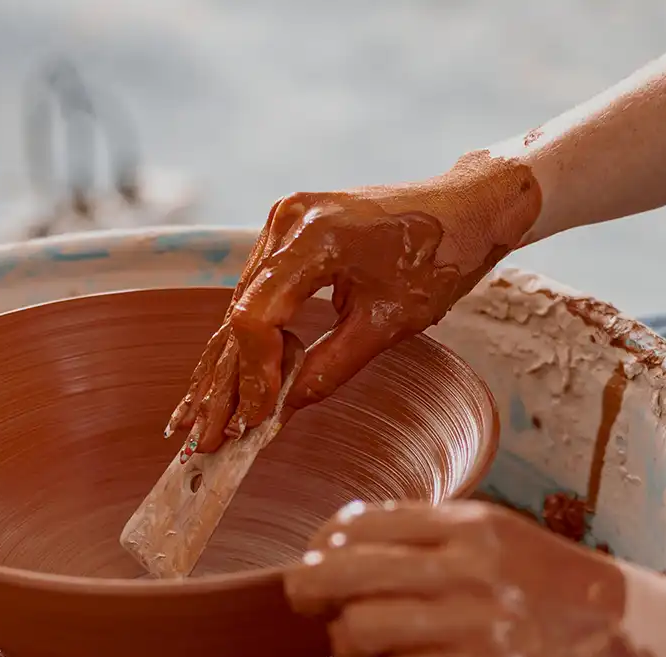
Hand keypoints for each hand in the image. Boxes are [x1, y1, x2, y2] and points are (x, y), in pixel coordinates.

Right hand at [167, 152, 540, 453]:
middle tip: (204, 440)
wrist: (465, 208)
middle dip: (224, 383)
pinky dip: (243, 341)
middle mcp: (286, 222)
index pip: (258, 316)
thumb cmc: (440, 257)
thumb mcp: (390, 323)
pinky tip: (220, 380)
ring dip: (224, 368)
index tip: (256, 420)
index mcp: (314, 235)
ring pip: (240, 308)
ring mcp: (282, 224)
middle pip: (239, 314)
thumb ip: (332, 366)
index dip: (253, 374)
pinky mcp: (287, 235)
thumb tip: (283, 411)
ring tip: (200, 422)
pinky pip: (256, 295)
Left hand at [284, 500, 665, 656]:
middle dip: (311, 590)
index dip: (322, 544)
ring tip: (367, 647)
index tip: (317, 559)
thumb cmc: (566, 590)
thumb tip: (346, 540)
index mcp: (469, 525)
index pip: (359, 521)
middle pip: (341, 571)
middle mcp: (466, 566)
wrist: (644, 638)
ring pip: (358, 629)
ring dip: (352, 643)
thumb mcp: (505, 539)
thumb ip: (435, 536)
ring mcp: (471, 623)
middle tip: (310, 605)